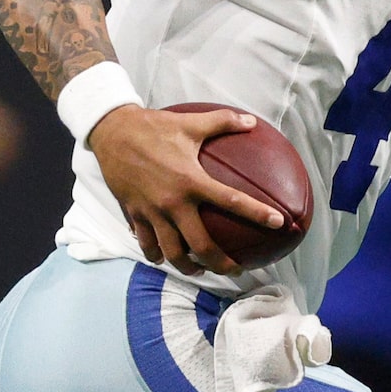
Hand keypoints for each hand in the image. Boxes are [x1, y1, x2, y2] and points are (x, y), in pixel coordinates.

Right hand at [89, 103, 282, 275]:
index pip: (232, 201)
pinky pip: (146, 243)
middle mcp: (173, 202)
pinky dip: (156, 254)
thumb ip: (224, 122)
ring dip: (188, 267)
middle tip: (236, 270)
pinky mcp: (134, 214)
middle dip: (221, 264)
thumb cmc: (154, 126)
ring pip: (172, 253)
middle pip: (201, 246)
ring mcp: (152, 212)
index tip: (278, 223)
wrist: (112, 132)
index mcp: (192, 180)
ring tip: (200, 269)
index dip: (257, 213)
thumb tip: (252, 122)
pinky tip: (163, 256)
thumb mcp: (191, 122)